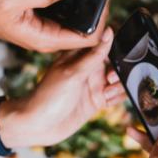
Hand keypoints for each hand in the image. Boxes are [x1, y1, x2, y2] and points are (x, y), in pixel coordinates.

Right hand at [0, 0, 104, 51]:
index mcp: (47, 38)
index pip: (88, 39)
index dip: (101, 22)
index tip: (104, 1)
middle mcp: (50, 35)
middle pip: (84, 24)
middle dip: (87, 2)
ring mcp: (46, 25)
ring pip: (71, 10)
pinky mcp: (41, 15)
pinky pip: (57, 2)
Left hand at [0, 27, 126, 146]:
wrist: (37, 127)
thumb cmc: (48, 96)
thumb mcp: (73, 72)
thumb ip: (95, 54)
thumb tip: (109, 31)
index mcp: (81, 56)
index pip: (105, 45)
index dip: (116, 48)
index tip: (120, 56)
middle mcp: (89, 69)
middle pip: (115, 63)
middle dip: (120, 70)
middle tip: (109, 80)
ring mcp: (93, 85)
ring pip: (118, 80)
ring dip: (120, 85)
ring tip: (107, 93)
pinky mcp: (96, 101)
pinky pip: (116, 95)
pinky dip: (119, 96)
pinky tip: (111, 99)